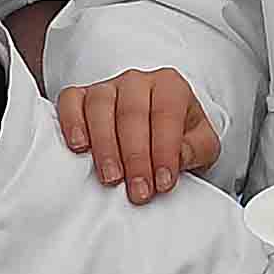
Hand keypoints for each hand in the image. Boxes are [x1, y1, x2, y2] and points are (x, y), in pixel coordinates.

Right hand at [56, 67, 219, 203]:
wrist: (159, 126)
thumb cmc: (180, 136)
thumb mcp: (202, 144)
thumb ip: (198, 149)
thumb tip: (180, 156)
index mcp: (170, 87)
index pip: (166, 115)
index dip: (164, 150)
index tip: (163, 183)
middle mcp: (137, 82)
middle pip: (132, 114)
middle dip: (135, 157)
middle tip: (138, 191)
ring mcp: (107, 87)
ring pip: (100, 107)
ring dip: (105, 146)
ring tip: (111, 178)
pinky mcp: (81, 97)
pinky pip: (71, 101)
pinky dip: (72, 122)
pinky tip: (79, 147)